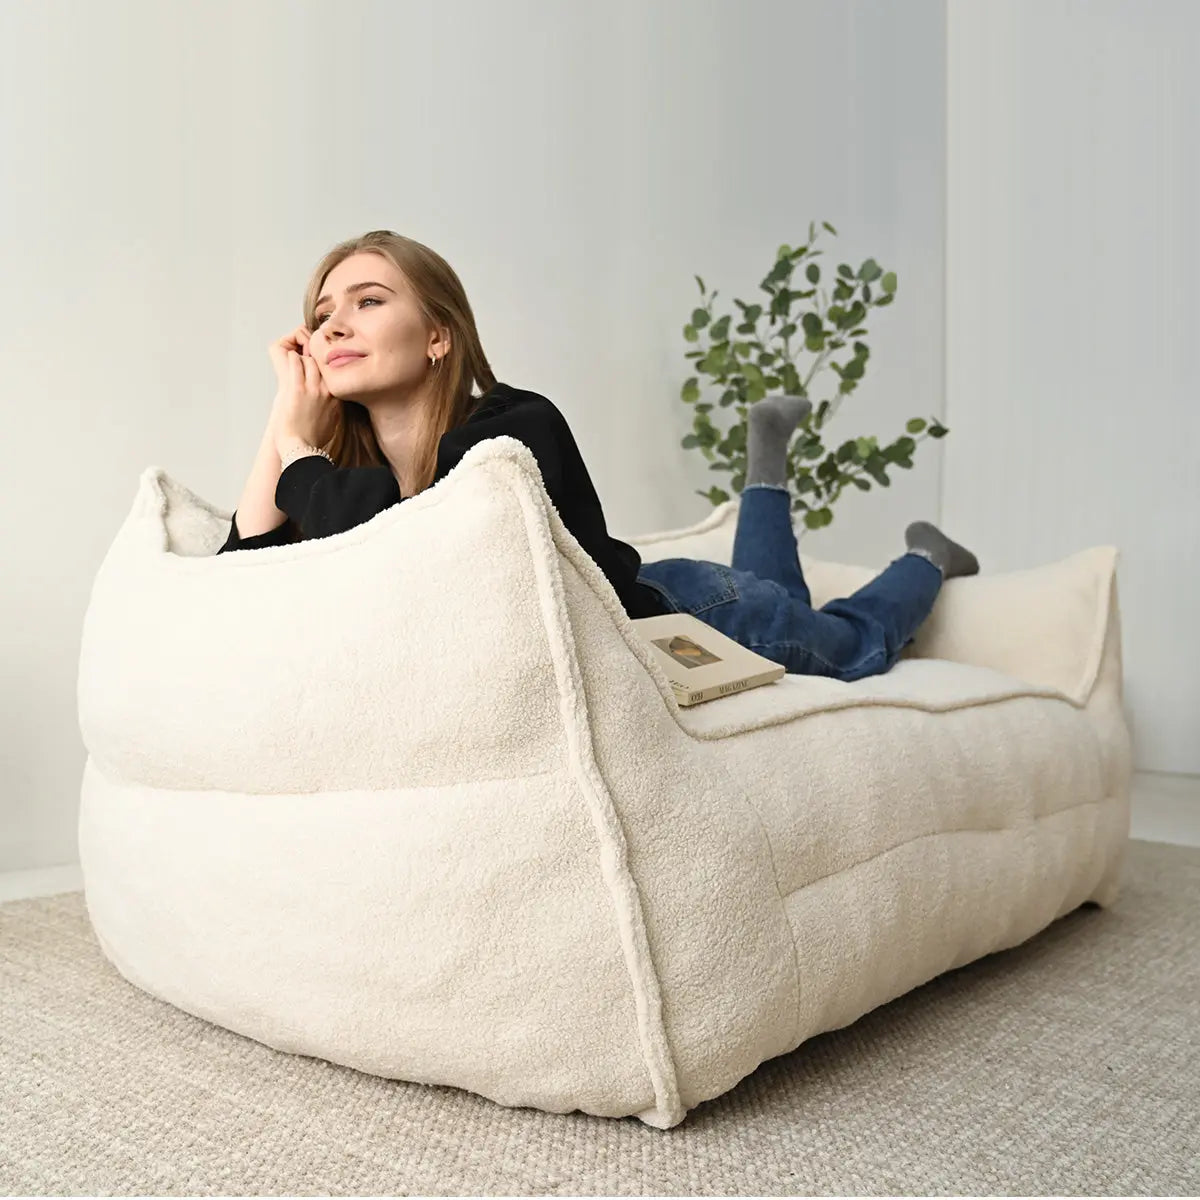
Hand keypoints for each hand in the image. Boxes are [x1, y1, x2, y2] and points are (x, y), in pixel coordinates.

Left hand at [267, 324, 341, 456]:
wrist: (301, 450)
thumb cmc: (313, 440)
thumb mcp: (332, 421)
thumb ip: (332, 406)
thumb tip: (328, 399)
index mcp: (337, 398)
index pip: (333, 370)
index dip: (323, 361)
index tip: (315, 356)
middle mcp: (327, 391)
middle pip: (322, 361)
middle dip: (312, 353)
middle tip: (304, 348)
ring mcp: (312, 389)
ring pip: (309, 358)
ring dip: (300, 354)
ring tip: (295, 351)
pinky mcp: (296, 389)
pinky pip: (295, 362)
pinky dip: (291, 356)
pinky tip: (288, 354)